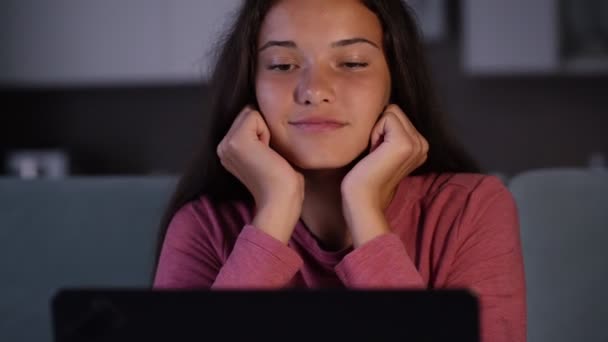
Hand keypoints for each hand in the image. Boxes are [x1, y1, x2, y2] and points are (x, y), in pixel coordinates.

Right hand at [217, 106, 303, 242]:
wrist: (280, 202)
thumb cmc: (282, 183)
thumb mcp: (267, 154)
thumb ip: (260, 138)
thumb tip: (269, 118)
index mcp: (228, 150)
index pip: (246, 119)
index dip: (264, 131)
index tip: (267, 157)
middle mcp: (222, 146)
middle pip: (248, 112)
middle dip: (264, 128)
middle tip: (268, 156)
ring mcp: (226, 144)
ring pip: (251, 112)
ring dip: (266, 130)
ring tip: (267, 155)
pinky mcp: (236, 141)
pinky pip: (255, 115)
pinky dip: (267, 131)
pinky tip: (267, 152)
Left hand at [341, 104, 427, 246]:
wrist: (362, 197)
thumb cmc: (366, 174)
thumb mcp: (384, 148)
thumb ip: (391, 132)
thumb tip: (384, 108)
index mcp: (420, 145)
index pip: (398, 115)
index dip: (381, 129)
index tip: (378, 153)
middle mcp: (423, 144)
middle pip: (395, 110)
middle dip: (380, 127)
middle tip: (376, 153)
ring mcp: (416, 144)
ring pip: (391, 112)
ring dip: (377, 130)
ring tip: (375, 153)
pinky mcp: (405, 143)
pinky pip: (387, 117)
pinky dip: (375, 132)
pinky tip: (374, 152)